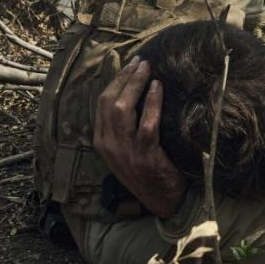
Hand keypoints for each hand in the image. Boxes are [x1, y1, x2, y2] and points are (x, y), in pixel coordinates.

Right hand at [93, 56, 187, 218]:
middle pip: (110, 102)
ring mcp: (126, 151)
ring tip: (148, 69)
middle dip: (124, 77)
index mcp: (101, 142)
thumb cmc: (149, 172)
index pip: (102, 104)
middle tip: (141, 62)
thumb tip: (135, 94)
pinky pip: (147, 124)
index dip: (115, 81)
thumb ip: (125, 127)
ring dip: (136, 85)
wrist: (163, 201)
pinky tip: (159, 88)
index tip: (129, 65)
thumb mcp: (127, 150)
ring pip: (123, 109)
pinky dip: (152, 103)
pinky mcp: (145, 156)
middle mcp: (109, 144)